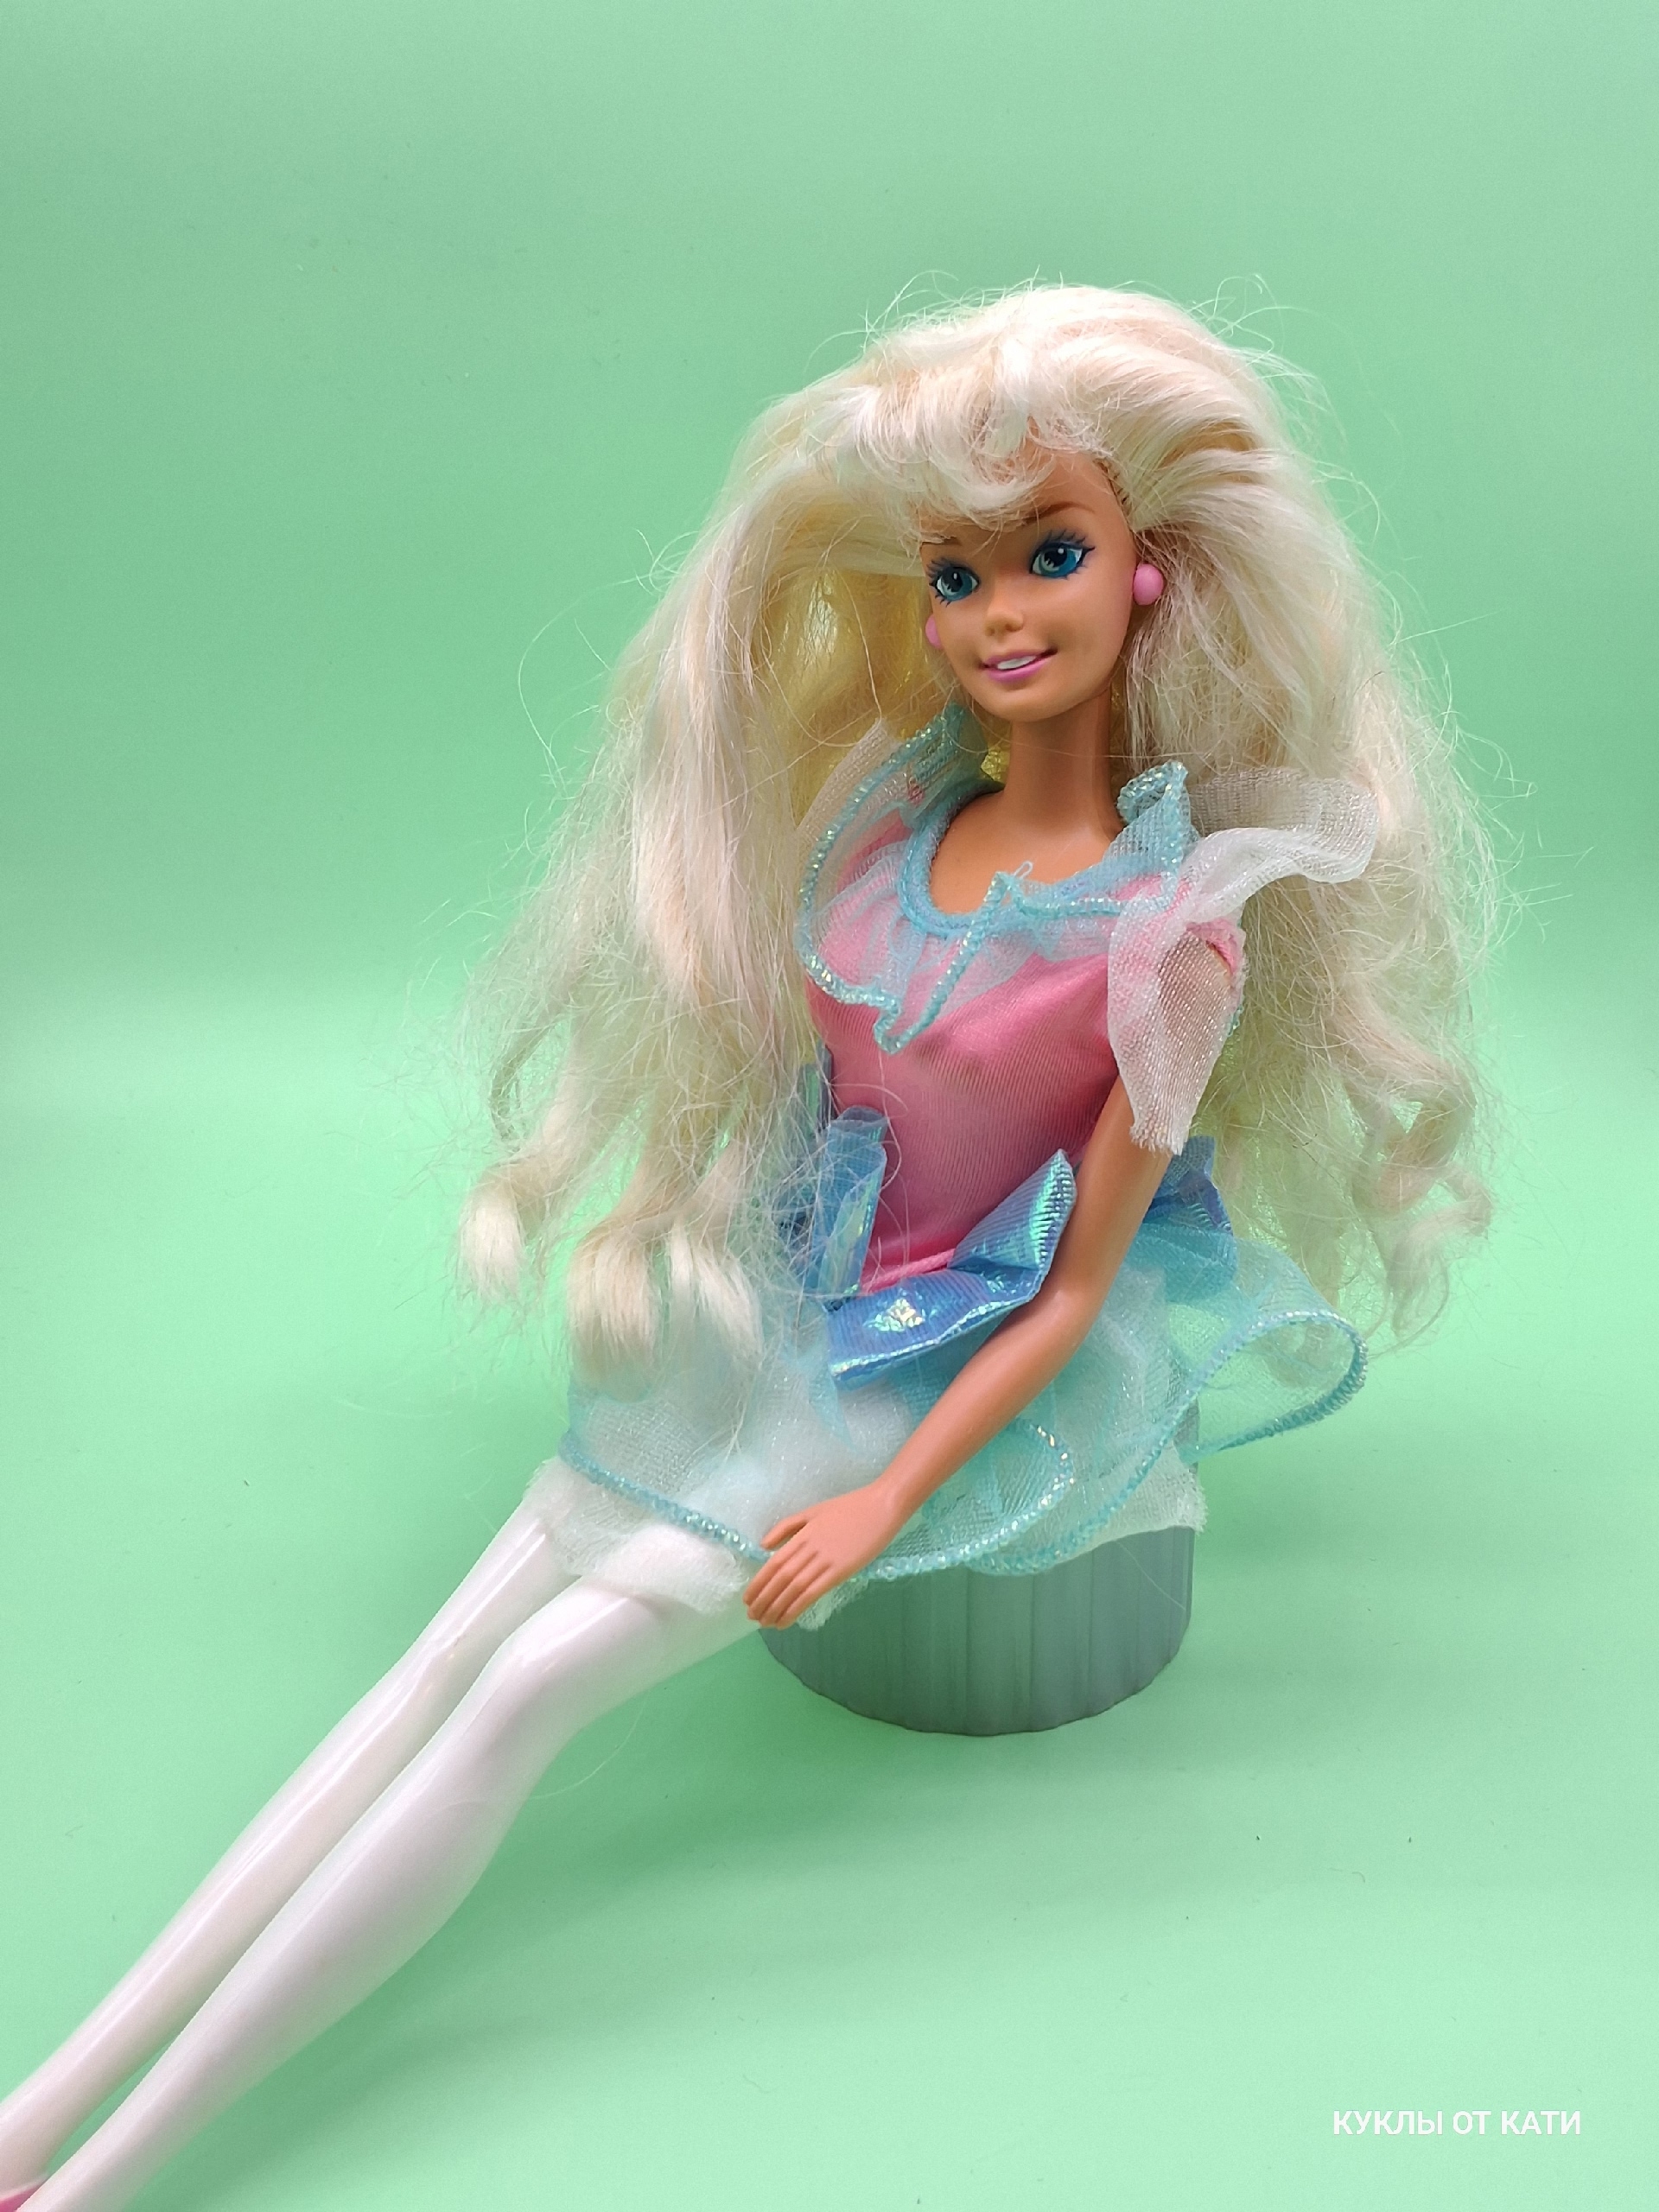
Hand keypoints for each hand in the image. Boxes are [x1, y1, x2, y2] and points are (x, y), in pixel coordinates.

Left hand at [743, 1482, 907, 1629]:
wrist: (881, 1506)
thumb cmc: (849, 1508)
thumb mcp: (812, 1511)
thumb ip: (787, 1527)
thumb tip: (764, 1546)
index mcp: (801, 1535)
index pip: (773, 1564)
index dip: (758, 1583)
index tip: (747, 1599)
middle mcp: (809, 1549)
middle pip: (780, 1579)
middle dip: (763, 1600)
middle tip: (751, 1616)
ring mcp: (825, 1561)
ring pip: (793, 1589)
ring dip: (775, 1608)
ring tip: (764, 1623)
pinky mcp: (840, 1571)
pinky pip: (812, 1593)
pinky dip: (795, 1608)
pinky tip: (785, 1620)